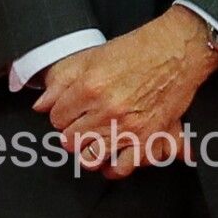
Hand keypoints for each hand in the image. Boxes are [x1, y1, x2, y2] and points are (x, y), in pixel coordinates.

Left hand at [33, 8, 217, 177]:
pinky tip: (111, 158)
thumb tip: (40, 104)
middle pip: (70, 140)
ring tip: (93, 141)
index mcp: (90, 87)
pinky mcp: (149, 139)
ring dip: (89, 150)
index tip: (69, 112)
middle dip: (72, 132)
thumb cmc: (138, 50)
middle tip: (81, 124)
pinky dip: (114, 167)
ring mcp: (128, 128)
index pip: (56, 117)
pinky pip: (124, 167)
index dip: (61, 114)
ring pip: (91, 157)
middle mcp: (108, 111)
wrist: (177, 51)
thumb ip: (61, 80)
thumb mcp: (92, 56)